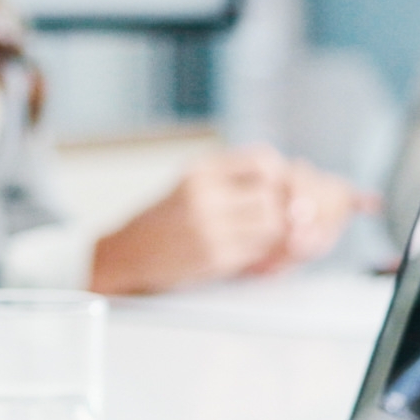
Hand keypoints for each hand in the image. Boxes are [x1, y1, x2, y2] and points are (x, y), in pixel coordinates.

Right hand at [89, 146, 371, 294]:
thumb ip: (236, 186)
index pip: (262, 159)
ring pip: (273, 223)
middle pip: (274, 193)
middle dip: (288, 210)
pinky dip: (268, 256)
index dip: (285, 176)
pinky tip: (257, 260)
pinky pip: (260, 251)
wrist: (124, 256)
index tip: (290, 192)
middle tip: (291, 223)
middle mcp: (204, 192)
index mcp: (201, 169)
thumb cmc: (164, 225)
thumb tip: (294, 197)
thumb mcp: (194, 189)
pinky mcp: (212, 256)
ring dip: (278, 235)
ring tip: (266, 244)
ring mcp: (208, 225)